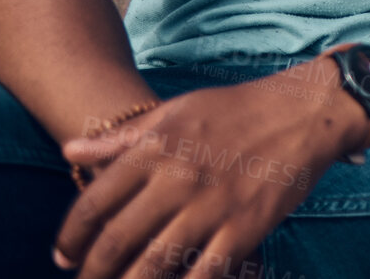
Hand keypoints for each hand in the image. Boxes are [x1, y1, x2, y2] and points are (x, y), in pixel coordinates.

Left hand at [54, 60, 362, 278]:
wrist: (305, 111)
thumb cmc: (238, 108)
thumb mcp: (175, 111)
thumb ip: (121, 137)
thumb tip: (69, 151)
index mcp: (156, 148)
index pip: (93, 204)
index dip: (69, 238)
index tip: (64, 257)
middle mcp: (177, 179)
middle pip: (116, 241)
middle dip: (91, 273)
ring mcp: (212, 206)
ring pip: (152, 265)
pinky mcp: (244, 227)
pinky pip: (203, 273)